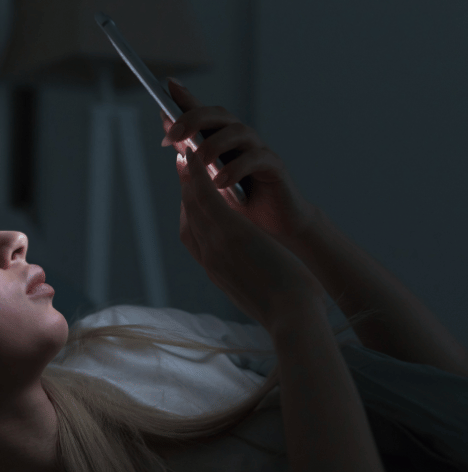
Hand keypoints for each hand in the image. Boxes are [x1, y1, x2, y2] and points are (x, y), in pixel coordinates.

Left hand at [160, 79, 318, 247]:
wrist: (272, 229)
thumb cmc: (238, 205)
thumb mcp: (207, 182)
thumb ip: (190, 157)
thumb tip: (169, 135)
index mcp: (221, 140)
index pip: (202, 113)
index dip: (185, 97)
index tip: (166, 85)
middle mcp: (240, 139)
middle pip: (219, 115)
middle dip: (193, 119)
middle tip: (173, 135)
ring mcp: (258, 150)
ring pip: (239, 131)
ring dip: (215, 144)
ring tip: (200, 162)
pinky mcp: (275, 167)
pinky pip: (257, 158)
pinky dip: (236, 168)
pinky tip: (220, 182)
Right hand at [175, 142, 326, 329]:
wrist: (291, 318)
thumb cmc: (285, 310)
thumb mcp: (259, 293)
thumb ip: (250, 277)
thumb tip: (258, 273)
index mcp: (216, 271)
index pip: (193, 236)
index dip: (188, 210)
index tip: (188, 193)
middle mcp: (209, 257)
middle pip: (188, 216)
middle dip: (183, 188)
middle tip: (180, 163)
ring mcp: (216, 245)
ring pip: (192, 203)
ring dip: (186, 175)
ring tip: (184, 152)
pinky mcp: (230, 233)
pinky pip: (207, 198)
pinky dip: (197, 175)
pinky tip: (195, 157)